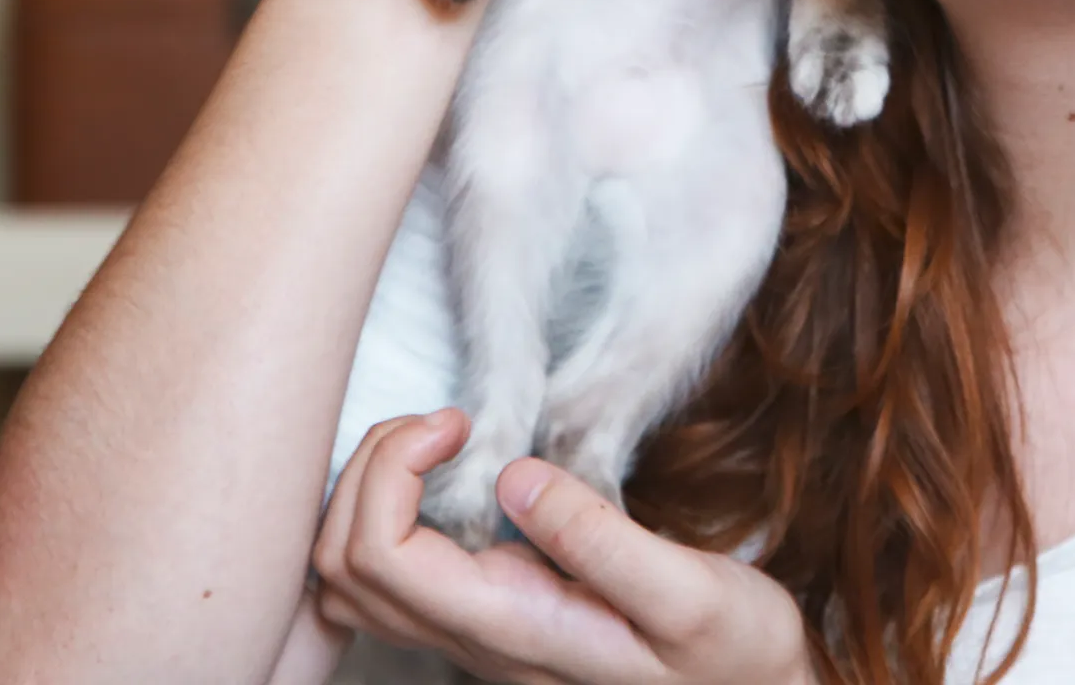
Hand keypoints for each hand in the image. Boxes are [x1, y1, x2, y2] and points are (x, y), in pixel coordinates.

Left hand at [312, 413, 814, 684]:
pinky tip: (445, 480)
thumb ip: (600, 540)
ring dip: (368, 495)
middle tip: (446, 421)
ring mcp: (473, 637)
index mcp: (510, 629)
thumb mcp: (690, 594)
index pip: (381, 558)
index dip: (391, 470)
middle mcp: (474, 641)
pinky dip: (385, 519)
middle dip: (368, 469)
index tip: (459, 422)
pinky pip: (387, 582)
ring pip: (349, 583)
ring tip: (440, 443)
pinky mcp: (489, 620)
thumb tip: (514, 477)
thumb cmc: (732, 652)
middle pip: (341, 568)